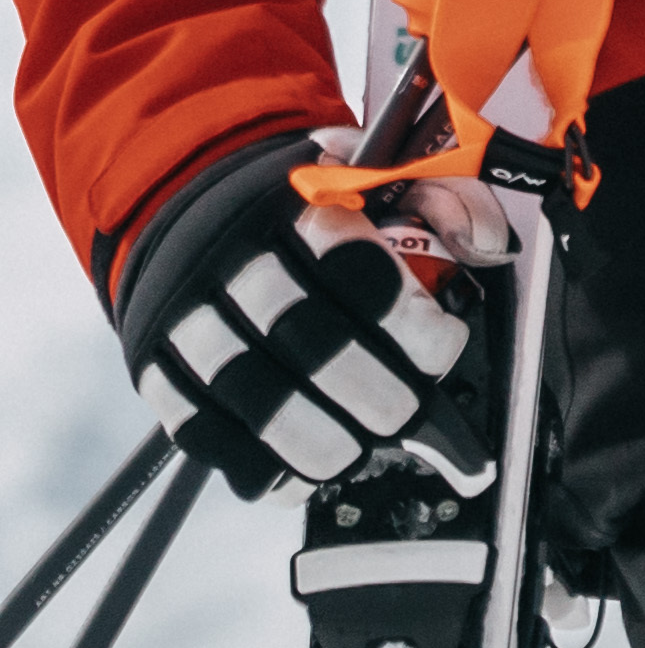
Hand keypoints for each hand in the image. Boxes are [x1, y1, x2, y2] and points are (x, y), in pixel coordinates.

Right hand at [118, 143, 505, 500]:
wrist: (188, 205)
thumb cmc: (305, 206)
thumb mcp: (380, 174)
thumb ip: (445, 199)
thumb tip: (485, 245)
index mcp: (294, 203)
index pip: (355, 267)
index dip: (408, 320)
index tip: (441, 343)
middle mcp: (229, 258)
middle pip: (306, 339)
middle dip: (373, 391)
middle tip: (405, 412)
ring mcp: (183, 317)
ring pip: (250, 394)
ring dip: (319, 440)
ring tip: (359, 449)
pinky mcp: (154, 366)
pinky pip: (199, 430)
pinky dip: (255, 464)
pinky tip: (296, 473)